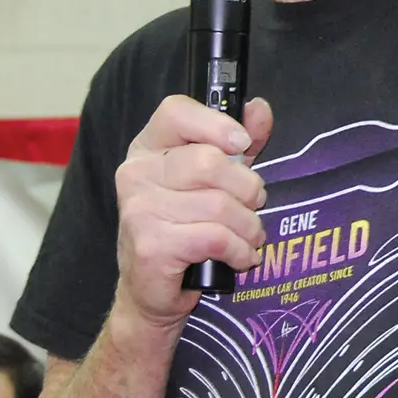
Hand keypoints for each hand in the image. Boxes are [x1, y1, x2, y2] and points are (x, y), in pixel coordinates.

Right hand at [114, 95, 273, 326]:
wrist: (153, 289)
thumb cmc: (188, 225)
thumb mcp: (216, 178)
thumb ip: (239, 143)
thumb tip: (259, 108)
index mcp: (149, 147)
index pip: (175, 112)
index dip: (216, 123)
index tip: (242, 143)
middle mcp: (137, 173)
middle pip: (210, 162)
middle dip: (248, 187)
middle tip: (254, 203)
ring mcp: (139, 209)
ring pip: (220, 205)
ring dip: (249, 225)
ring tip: (250, 235)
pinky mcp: (151, 245)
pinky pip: (215, 238)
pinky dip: (240, 250)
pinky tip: (241, 256)